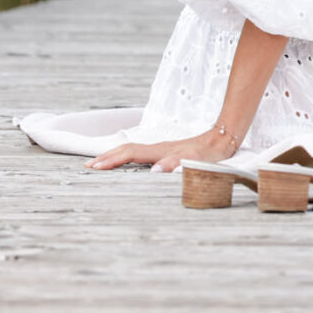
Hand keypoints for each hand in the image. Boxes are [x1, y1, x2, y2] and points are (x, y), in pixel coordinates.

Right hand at [87, 127, 239, 172]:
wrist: (223, 139)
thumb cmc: (209, 153)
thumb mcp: (193, 160)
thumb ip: (174, 165)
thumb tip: (153, 172)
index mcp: (159, 151)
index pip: (129, 154)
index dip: (111, 160)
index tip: (93, 167)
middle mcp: (157, 149)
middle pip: (126, 150)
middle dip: (107, 157)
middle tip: (89, 165)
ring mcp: (162, 150)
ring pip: (132, 151)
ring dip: (116, 156)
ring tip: (102, 163)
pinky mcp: (168, 152)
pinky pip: (140, 154)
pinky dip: (128, 157)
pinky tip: (128, 163)